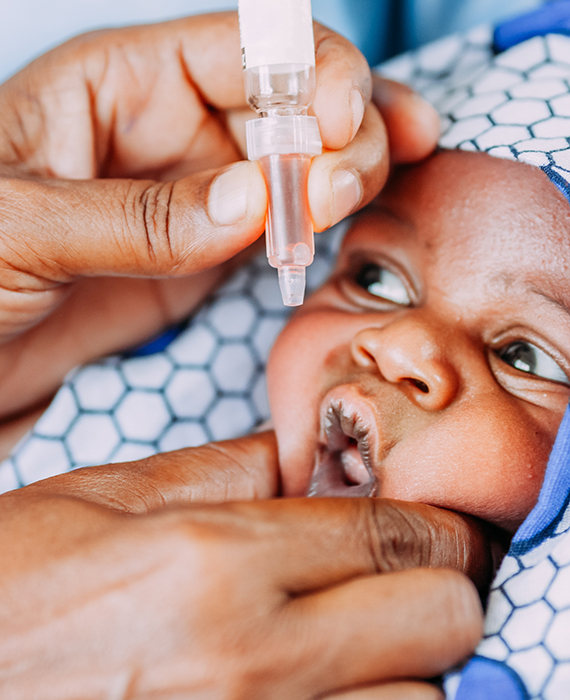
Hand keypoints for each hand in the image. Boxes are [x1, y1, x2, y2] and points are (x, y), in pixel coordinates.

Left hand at [0, 13, 438, 423]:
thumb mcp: (19, 227)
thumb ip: (138, 217)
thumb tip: (252, 202)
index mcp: (116, 87)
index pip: (239, 50)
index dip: (306, 71)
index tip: (339, 123)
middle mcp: (163, 134)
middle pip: (282, 106)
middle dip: (335, 133)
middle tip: (346, 188)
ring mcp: (189, 201)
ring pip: (292, 169)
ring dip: (342, 175)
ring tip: (366, 198)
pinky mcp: (198, 262)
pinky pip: (273, 234)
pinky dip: (317, 230)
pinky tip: (350, 225)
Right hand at [0, 432, 485, 698]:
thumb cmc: (10, 587)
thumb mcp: (103, 499)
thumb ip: (222, 469)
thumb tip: (302, 455)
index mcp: (214, 562)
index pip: (390, 534)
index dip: (436, 524)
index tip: (440, 525)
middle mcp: (251, 661)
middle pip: (438, 620)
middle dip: (440, 591)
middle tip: (406, 581)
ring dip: (411, 669)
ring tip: (367, 645)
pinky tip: (327, 689)